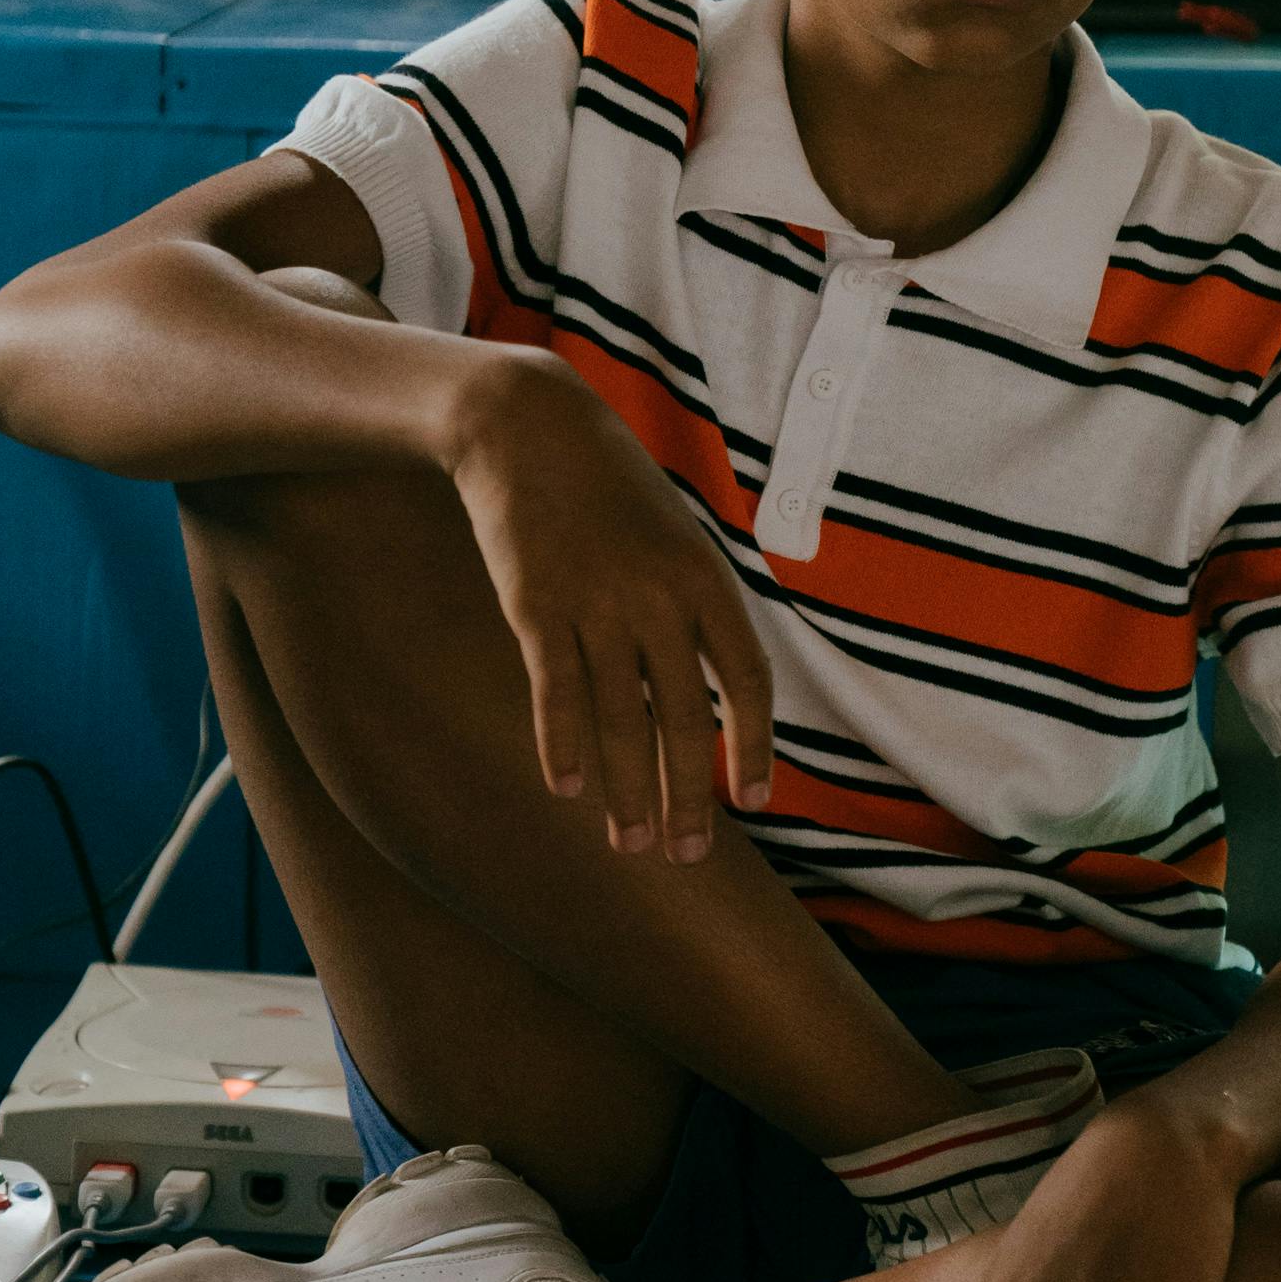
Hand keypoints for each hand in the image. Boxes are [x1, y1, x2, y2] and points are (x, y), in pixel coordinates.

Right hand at [440, 345, 773, 863]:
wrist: (527, 425)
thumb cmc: (607, 487)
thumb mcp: (674, 533)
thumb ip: (693, 605)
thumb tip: (709, 686)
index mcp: (705, 577)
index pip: (747, 679)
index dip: (753, 746)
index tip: (753, 802)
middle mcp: (659, 596)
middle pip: (684, 718)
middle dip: (687, 795)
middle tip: (686, 855)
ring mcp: (596, 603)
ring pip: (621, 720)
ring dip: (627, 791)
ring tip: (631, 844)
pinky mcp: (536, 607)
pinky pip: (558, 693)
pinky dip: (563, 746)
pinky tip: (568, 788)